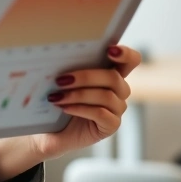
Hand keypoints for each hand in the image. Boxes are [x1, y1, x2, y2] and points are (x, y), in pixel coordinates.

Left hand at [25, 45, 140, 159]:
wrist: (50, 131)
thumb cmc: (58, 99)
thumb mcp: (63, 81)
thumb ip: (68, 67)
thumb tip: (57, 54)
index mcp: (111, 73)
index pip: (130, 60)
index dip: (125, 54)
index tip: (109, 50)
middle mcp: (119, 90)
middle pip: (113, 77)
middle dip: (86, 76)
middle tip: (61, 80)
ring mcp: (117, 109)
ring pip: (106, 96)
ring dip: (78, 95)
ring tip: (57, 97)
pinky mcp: (111, 126)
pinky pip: (101, 114)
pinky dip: (81, 109)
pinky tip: (64, 108)